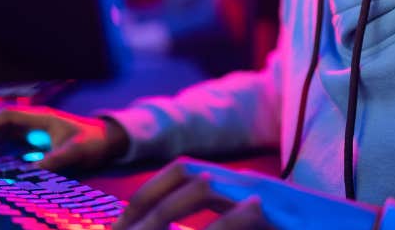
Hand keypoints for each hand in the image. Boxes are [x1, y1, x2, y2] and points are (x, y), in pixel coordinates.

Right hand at [0, 106, 129, 171]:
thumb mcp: (77, 150)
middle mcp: (30, 124)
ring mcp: (29, 135)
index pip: (4, 117)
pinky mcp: (31, 147)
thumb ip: (57, 159)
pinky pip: (4, 149)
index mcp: (38, 117)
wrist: (107, 141)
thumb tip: (34, 170)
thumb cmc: (93, 141)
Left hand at [112, 157, 379, 229]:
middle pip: (184, 171)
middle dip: (147, 196)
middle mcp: (248, 182)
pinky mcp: (273, 212)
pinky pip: (229, 217)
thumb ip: (229, 228)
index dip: (149, 191)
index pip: (185, 172)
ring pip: (200, 186)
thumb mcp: (261, 228)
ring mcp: (262, 195)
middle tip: (121, 225)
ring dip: (165, 207)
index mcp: (243, 186)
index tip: (124, 219)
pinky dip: (207, 226)